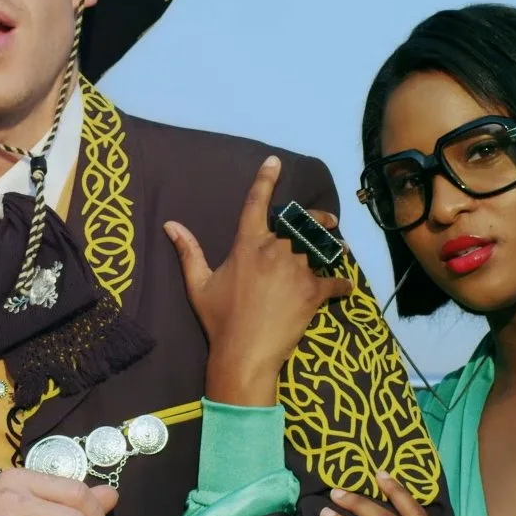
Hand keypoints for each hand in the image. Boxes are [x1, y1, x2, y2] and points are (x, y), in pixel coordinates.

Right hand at [166, 155, 353, 406]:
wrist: (244, 353)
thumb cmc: (219, 319)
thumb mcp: (198, 284)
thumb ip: (189, 251)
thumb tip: (171, 225)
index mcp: (247, 245)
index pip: (256, 203)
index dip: (265, 179)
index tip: (275, 162)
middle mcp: (275, 251)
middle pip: (302, 221)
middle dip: (317, 217)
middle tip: (329, 219)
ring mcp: (297, 271)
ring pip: (321, 247)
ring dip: (332, 246)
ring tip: (339, 248)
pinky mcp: (314, 293)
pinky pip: (334, 283)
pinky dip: (341, 285)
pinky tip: (344, 288)